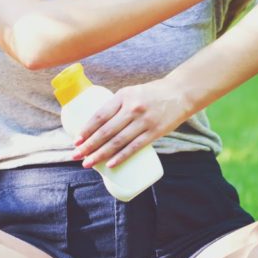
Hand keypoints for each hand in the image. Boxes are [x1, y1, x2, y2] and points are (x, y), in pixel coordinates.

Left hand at [70, 79, 190, 168]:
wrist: (180, 93)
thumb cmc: (152, 94)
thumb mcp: (132, 92)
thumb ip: (117, 106)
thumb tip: (98, 126)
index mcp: (124, 96)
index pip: (100, 115)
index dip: (86, 129)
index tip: (76, 140)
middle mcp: (132, 108)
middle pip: (106, 131)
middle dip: (89, 146)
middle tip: (76, 155)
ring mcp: (144, 121)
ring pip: (117, 142)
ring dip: (100, 154)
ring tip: (88, 163)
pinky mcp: (154, 132)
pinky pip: (134, 147)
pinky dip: (120, 157)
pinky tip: (110, 164)